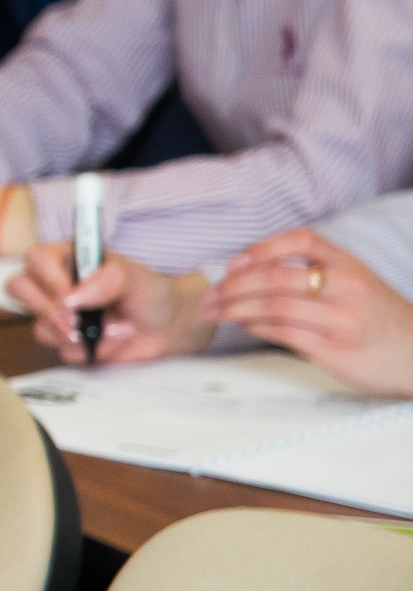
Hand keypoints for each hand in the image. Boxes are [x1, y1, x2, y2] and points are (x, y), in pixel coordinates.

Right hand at [8, 243, 214, 364]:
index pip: (36, 259)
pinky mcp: (66, 341)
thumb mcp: (136, 277)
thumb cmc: (150, 294)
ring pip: (39, 326)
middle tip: (76, 320)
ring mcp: (58, 314)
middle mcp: (56, 284)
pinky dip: (88, 351)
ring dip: (76, 334)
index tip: (69, 296)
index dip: (47, 279)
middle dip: (48, 310)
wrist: (168, 327)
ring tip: (113, 330)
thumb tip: (71, 299)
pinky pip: (61, 351)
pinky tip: (111, 342)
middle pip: (19, 288)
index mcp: (69, 258)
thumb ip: (107, 280)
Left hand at [206, 230, 412, 396]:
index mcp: (350, 265)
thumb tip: (249, 270)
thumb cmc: (379, 319)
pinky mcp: (336, 349)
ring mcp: (342, 319)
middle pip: (277, 276)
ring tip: (218, 311)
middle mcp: (347, 287)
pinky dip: (257, 328)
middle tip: (210, 295)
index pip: (302, 240)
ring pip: (275, 305)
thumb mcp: (357, 283)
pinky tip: (245, 326)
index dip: (262, 247)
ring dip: (237, 307)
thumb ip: (317, 272)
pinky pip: (285, 334)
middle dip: (234, 285)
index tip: (234, 262)